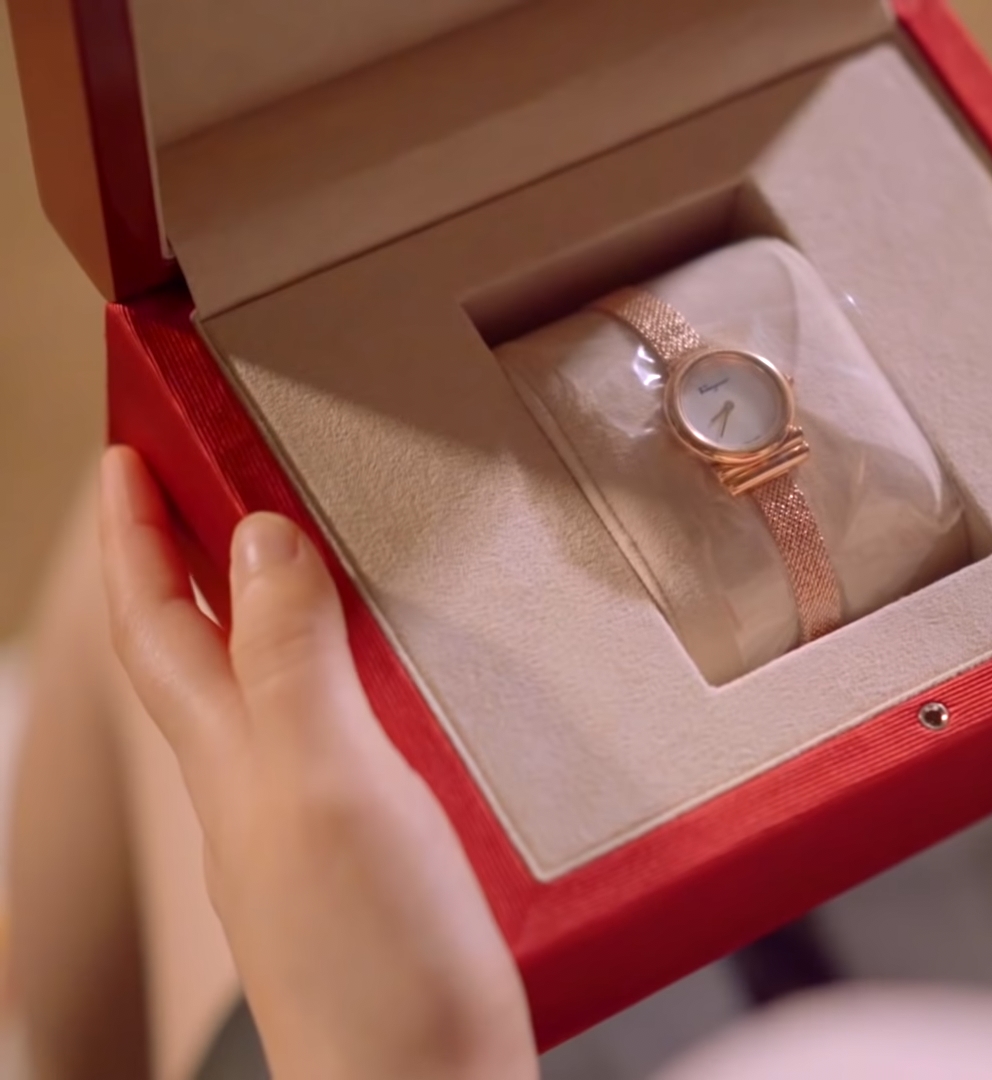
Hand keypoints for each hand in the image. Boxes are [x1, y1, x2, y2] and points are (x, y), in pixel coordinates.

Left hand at [98, 448, 538, 1079]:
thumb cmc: (368, 968)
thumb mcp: (327, 786)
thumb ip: (293, 664)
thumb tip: (257, 540)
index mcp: (232, 760)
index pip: (157, 624)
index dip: (133, 536)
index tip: (124, 454)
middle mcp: (259, 789)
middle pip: (199, 654)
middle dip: (183, 562)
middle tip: (196, 483)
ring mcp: (315, 828)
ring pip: (270, 693)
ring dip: (266, 614)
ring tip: (290, 553)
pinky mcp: (381, 858)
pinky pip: (343, 739)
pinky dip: (348, 681)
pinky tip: (392, 680)